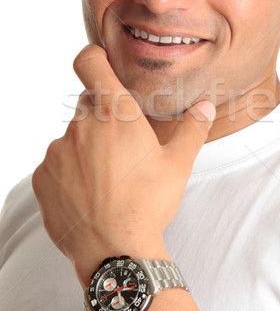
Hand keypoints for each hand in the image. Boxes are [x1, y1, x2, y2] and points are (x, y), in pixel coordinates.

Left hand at [32, 44, 214, 286]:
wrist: (115, 252)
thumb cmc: (149, 204)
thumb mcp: (178, 164)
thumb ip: (192, 129)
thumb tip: (205, 107)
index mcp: (115, 114)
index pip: (89, 62)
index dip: (93, 58)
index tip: (100, 64)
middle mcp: (81, 125)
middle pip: (87, 107)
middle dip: (102, 120)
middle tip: (122, 149)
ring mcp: (57, 151)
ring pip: (71, 138)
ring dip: (85, 149)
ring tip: (107, 181)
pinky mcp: (42, 177)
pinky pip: (55, 165)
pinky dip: (68, 173)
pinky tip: (88, 196)